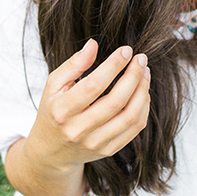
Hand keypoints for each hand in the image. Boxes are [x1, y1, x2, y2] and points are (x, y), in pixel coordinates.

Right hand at [24, 39, 151, 177]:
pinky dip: (143, 107)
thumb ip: (73, 64)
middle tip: (141, 59)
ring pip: (130, 116)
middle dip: (133, 76)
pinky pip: (134, 128)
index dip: (113, 65)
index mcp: (62, 111)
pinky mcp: (108, 150)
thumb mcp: (53, 85)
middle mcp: (78, 130)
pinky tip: (142, 92)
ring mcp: (95, 143)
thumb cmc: (53, 111)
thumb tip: (93, 44)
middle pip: (116, 101)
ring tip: (145, 72)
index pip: (93, 85)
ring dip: (142, 91)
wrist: (51, 151)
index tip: (126, 50)